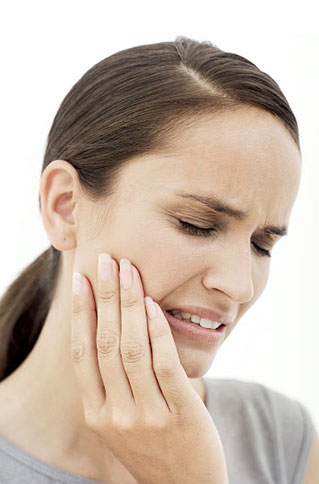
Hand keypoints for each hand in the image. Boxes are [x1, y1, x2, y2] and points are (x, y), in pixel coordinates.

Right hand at [71, 254, 228, 483]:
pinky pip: (164, 363)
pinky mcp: (180, 414)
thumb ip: (109, 384)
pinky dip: (157, 330)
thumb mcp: (118, 422)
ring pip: (132, 348)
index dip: (82, 312)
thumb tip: (105, 330)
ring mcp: (147, 415)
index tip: (82, 279)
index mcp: (96, 412)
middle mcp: (115, 414)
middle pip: (106, 343)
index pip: (83, 353)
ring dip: (129, 303)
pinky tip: (153, 304)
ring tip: (129, 270)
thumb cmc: (152, 447)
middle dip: (105, 296)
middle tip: (106, 260)